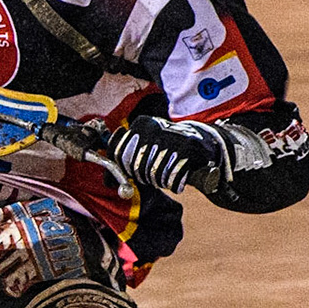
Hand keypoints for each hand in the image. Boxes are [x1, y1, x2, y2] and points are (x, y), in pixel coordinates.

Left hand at [109, 118, 230, 194]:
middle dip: (144, 177)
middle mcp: (155, 127)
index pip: (119, 154)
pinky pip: (172, 176)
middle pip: (136, 167)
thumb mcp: (144, 146)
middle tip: (153, 177)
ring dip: (160, 181)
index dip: (126, 170)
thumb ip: (123, 160)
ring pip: (153, 173)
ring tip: (166, 176)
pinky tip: (178, 178)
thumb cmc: (166, 148)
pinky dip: (174, 183)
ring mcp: (171, 137)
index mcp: (141, 124)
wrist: (200, 140)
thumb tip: (108, 182)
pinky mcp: (188, 149)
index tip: (134, 174)